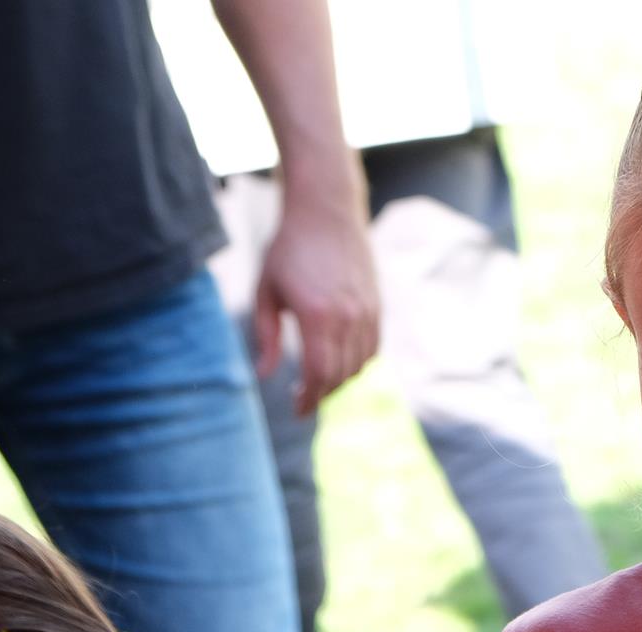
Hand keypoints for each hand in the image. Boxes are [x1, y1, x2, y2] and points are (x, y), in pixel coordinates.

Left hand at [254, 193, 379, 415]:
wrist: (326, 212)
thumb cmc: (288, 249)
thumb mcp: (266, 292)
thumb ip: (266, 336)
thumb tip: (265, 375)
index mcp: (317, 316)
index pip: (318, 374)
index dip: (308, 398)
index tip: (296, 409)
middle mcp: (347, 318)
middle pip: (340, 376)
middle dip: (321, 393)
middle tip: (302, 397)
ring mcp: (367, 313)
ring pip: (359, 366)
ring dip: (339, 380)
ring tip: (318, 379)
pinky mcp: (377, 307)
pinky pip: (372, 350)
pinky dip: (357, 363)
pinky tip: (338, 360)